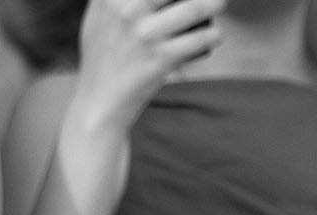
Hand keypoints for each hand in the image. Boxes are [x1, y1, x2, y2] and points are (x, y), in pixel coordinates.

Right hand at [74, 0, 225, 133]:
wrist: (98, 103)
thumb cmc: (101, 56)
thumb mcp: (97, 14)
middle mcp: (128, 10)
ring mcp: (145, 35)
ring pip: (196, 9)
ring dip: (216, 4)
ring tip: (219, 4)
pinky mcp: (160, 59)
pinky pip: (199, 40)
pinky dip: (213, 36)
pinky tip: (214, 36)